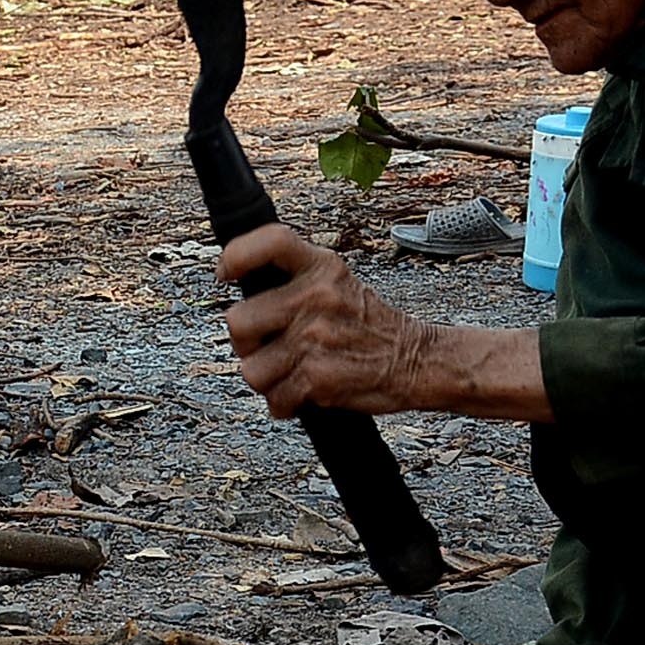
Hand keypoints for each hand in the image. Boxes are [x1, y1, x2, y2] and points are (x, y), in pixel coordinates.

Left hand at [219, 223, 439, 416]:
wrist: (418, 361)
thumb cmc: (373, 326)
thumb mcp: (339, 282)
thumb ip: (295, 279)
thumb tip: (240, 284)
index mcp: (322, 267)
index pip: (270, 241)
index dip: (237, 256)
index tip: (226, 274)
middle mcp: (317, 297)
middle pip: (237, 322)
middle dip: (247, 344)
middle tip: (268, 347)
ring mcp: (317, 337)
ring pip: (251, 369)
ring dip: (268, 380)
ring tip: (292, 372)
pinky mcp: (319, 377)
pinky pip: (275, 399)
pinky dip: (286, 404)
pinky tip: (305, 392)